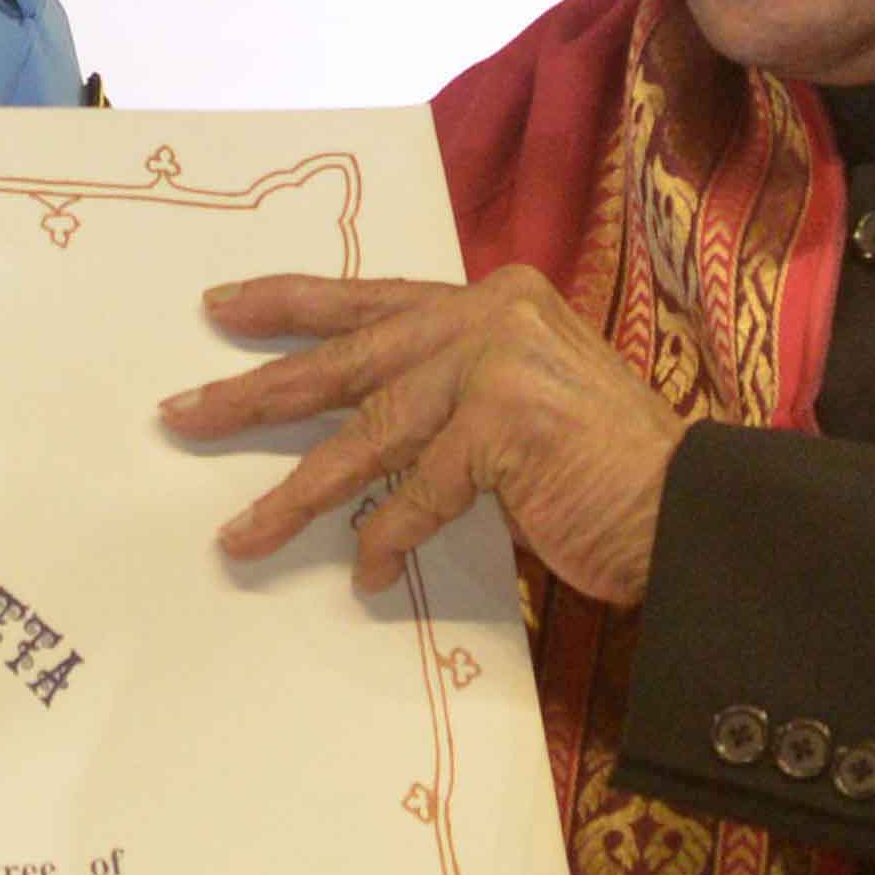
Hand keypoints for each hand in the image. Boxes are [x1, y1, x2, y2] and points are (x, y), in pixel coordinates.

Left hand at [163, 271, 686, 607]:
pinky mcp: (504, 426)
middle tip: (181, 415)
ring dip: (296, 495)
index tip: (220, 306)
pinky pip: (416, 495)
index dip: (291, 304)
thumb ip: (454, 391)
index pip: (371, 300)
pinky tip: (366, 575)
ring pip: (366, 435)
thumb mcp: (523, 405)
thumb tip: (356, 423)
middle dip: (257, 394)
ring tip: (240, 536)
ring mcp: (497, 364)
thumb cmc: (608, 472)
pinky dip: (389, 541)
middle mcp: (490, 315)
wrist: (693, 512)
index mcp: (493, 299)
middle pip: (347, 359)